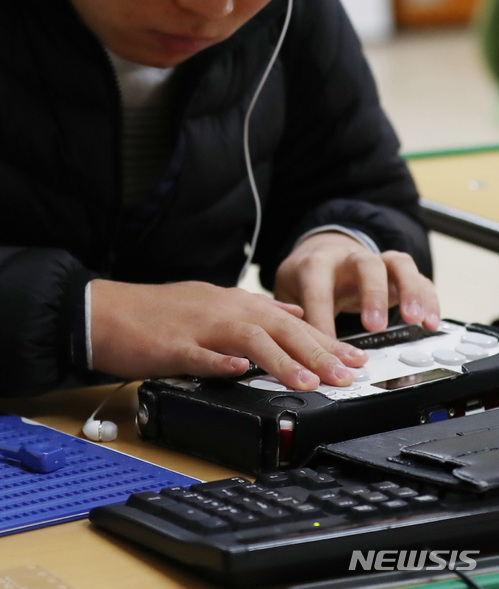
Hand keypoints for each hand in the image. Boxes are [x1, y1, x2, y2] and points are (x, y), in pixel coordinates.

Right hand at [89, 279, 367, 389]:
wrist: (110, 311)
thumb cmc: (163, 311)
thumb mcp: (215, 302)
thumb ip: (256, 310)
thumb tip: (292, 313)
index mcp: (235, 303)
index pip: (290, 321)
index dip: (325, 340)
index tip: (354, 359)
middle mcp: (224, 310)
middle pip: (279, 328)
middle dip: (318, 352)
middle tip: (348, 374)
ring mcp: (199, 327)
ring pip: (248, 339)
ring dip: (281, 361)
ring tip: (310, 383)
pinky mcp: (172, 345)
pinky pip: (199, 354)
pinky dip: (220, 363)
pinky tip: (239, 372)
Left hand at [274, 232, 439, 337]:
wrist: (325, 248)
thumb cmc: (305, 277)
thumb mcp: (287, 291)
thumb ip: (289, 315)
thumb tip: (290, 348)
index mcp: (316, 263)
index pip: (318, 289)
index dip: (322, 319)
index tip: (327, 348)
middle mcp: (349, 258)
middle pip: (365, 265)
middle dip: (372, 294)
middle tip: (374, 326)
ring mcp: (377, 261)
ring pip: (398, 265)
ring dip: (409, 292)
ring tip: (415, 320)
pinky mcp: (397, 271)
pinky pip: (418, 278)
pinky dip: (428, 298)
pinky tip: (431, 322)